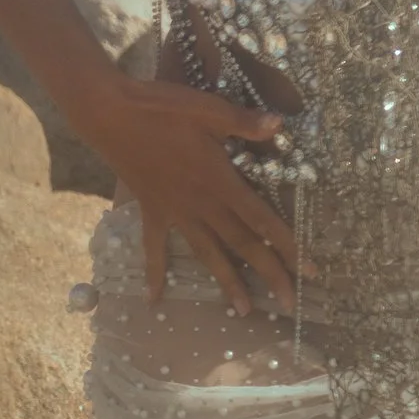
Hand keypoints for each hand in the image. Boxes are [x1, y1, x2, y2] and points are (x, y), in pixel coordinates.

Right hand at [84, 74, 300, 312]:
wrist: (110, 114)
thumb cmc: (161, 108)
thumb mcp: (208, 108)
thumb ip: (244, 122)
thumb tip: (280, 123)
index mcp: (220, 181)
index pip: (262, 220)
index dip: (288, 245)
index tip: (309, 270)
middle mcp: (202, 204)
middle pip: (242, 244)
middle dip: (269, 274)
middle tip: (290, 303)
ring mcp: (176, 212)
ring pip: (208, 254)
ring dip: (228, 282)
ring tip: (244, 310)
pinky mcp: (152, 210)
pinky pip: (155, 248)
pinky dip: (156, 273)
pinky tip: (154, 299)